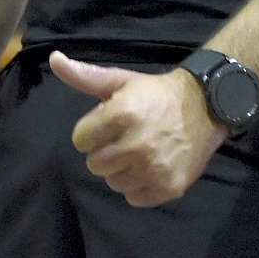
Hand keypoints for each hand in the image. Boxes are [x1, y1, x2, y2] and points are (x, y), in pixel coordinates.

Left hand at [51, 51, 225, 206]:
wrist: (204, 108)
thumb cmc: (155, 94)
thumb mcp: (120, 80)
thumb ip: (84, 76)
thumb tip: (54, 59)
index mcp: (122, 115)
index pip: (80, 140)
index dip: (91, 132)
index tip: (108, 125)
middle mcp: (137, 144)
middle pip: (95, 164)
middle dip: (105, 151)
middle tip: (125, 138)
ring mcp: (154, 169)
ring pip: (113, 183)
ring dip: (121, 169)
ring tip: (138, 152)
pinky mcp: (168, 187)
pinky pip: (133, 198)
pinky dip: (138, 186)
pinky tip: (150, 167)